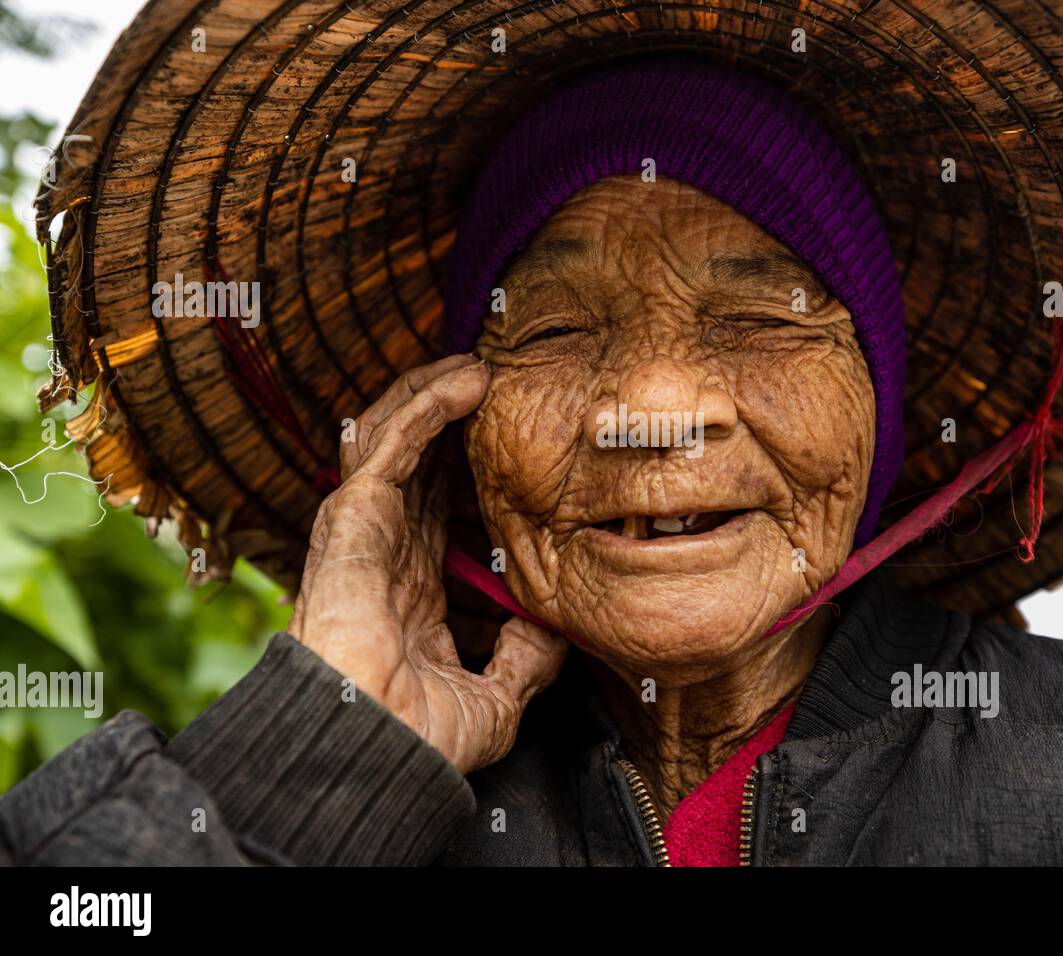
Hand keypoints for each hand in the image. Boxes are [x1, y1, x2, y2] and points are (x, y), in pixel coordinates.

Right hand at [287, 354, 567, 773]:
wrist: (374, 749)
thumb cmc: (417, 739)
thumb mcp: (493, 700)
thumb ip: (524, 662)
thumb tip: (556, 632)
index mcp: (409, 591)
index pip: (437, 511)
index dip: (464, 471)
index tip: (507, 444)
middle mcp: (383, 551)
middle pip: (414, 464)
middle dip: (450, 420)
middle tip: (496, 386)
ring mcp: (364, 529)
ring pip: (393, 439)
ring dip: (434, 397)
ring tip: (478, 367)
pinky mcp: (354, 513)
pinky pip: (391, 442)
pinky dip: (426, 405)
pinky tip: (465, 380)